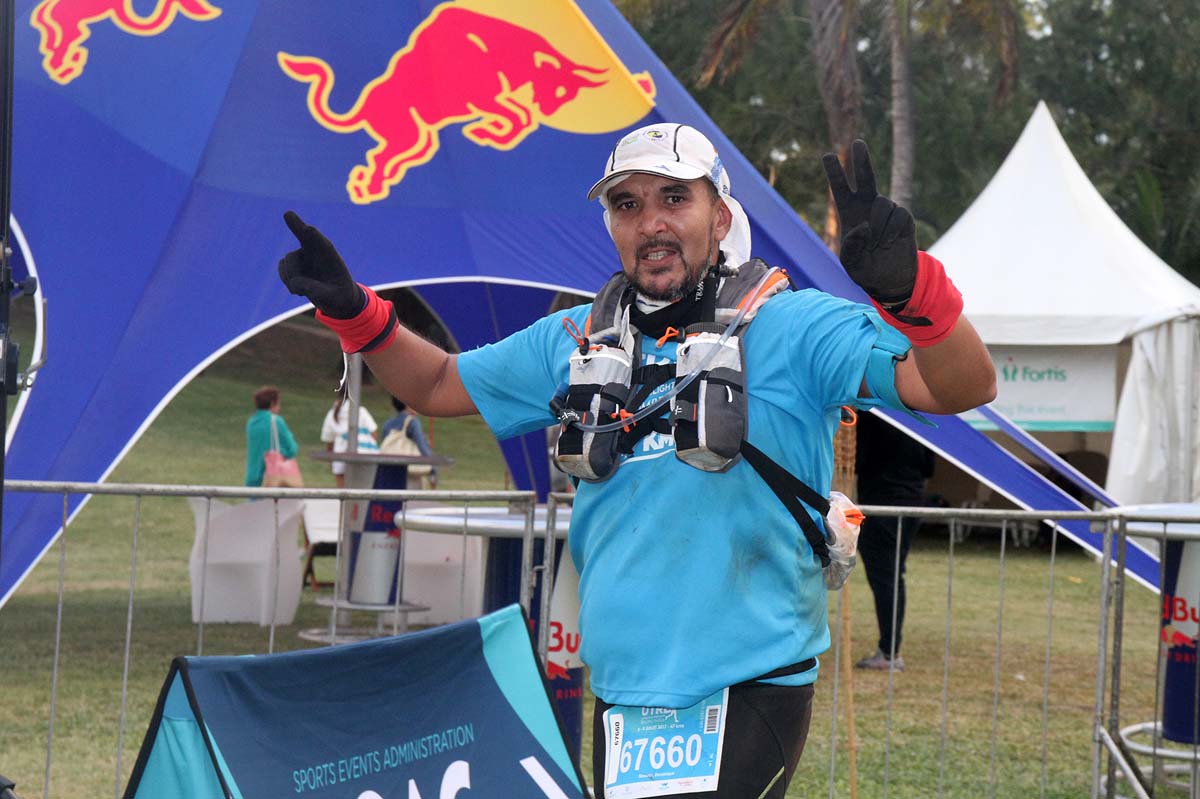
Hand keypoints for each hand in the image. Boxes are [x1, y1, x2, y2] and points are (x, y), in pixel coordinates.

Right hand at [278, 211, 364, 318]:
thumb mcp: (335, 298)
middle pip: (292, 257)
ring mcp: (303, 255)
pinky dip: (287, 280)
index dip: (300, 226)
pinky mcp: (295, 263)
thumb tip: (295, 285)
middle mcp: (314, 250)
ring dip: (290, 280)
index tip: (288, 215)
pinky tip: (300, 288)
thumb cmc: (340, 296)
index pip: (312, 236)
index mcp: (328, 253)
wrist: (339, 297)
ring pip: (285, 264)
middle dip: (291, 274)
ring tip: (305, 290)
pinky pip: (282, 269)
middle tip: (297, 290)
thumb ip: (317, 291)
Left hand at [822, 140, 917, 307]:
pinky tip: (889, 244)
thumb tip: (862, 225)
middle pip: (865, 178)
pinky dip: (891, 231)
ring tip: (877, 245)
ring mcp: (888, 210)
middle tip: (857, 143)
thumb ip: (851, 246)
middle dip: (861, 161)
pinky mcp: (904, 217)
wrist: (891, 279)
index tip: (827, 155)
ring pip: (882, 204)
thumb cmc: (866, 270)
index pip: (841, 190)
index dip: (835, 173)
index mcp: (850, 214)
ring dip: (878, 225)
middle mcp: (869, 207)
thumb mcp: (851, 263)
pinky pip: (898, 215)